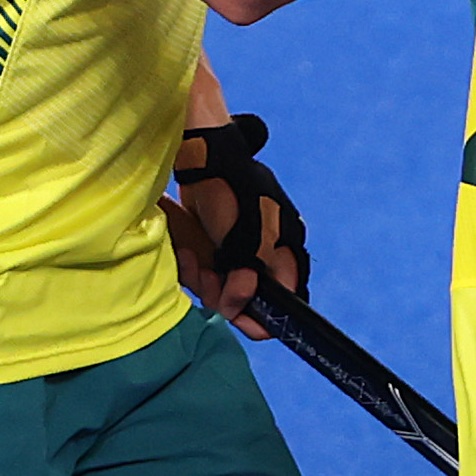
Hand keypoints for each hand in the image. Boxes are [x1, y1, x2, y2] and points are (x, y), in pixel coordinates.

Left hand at [170, 111, 308, 328]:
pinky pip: (208, 271)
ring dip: (206, 282)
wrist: (205, 158)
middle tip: (208, 283)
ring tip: (194, 263)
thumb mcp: (246, 237)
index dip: (265, 316)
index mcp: (285, 254)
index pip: (286, 300)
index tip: (240, 317)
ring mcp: (241, 251)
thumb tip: (245, 301)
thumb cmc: (231, 193)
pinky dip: (197, 269)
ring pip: (224, 287)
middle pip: (250, 298)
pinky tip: (189, 255)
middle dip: (226, 295)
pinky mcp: (218, 244)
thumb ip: (250, 273)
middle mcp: (267, 256)